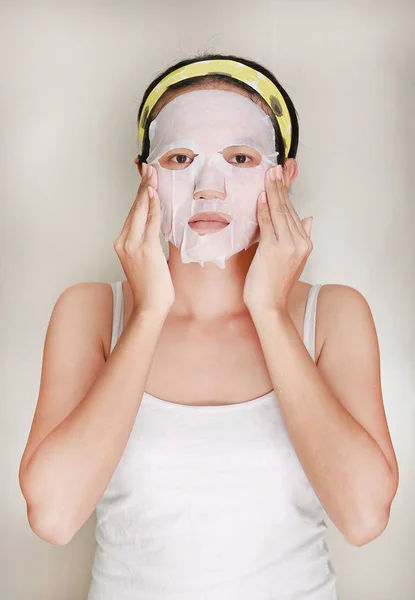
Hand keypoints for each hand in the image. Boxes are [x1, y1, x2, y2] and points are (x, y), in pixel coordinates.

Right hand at [113, 163, 174, 316]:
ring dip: (147, 189)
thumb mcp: (148, 260)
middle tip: (148, 167)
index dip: (139, 194)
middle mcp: (123, 241)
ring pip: (139, 210)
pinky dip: (152, 205)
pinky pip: (149, 221)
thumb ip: (148, 241)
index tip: (145, 178)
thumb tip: (156, 227)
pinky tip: (154, 192)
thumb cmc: (152, 287)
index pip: (132, 213)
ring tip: (152, 173)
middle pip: (134, 207)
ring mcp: (132, 245)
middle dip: (142, 185)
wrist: (150, 306)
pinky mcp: (145, 248)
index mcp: (122, 244)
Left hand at [243, 164, 312, 313]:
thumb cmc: (275, 285)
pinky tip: (262, 195)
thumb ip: (301, 237)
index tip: (282, 176)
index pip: (294, 212)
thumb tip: (308, 218)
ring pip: (280, 212)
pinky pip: (268, 223)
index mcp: (305, 243)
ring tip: (269, 174)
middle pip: (288, 209)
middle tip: (275, 168)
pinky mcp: (273, 249)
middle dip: (281, 187)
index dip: (287, 193)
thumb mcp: (294, 259)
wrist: (269, 306)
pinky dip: (265, 208)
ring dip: (273, 191)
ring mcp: (287, 246)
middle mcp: (300, 242)